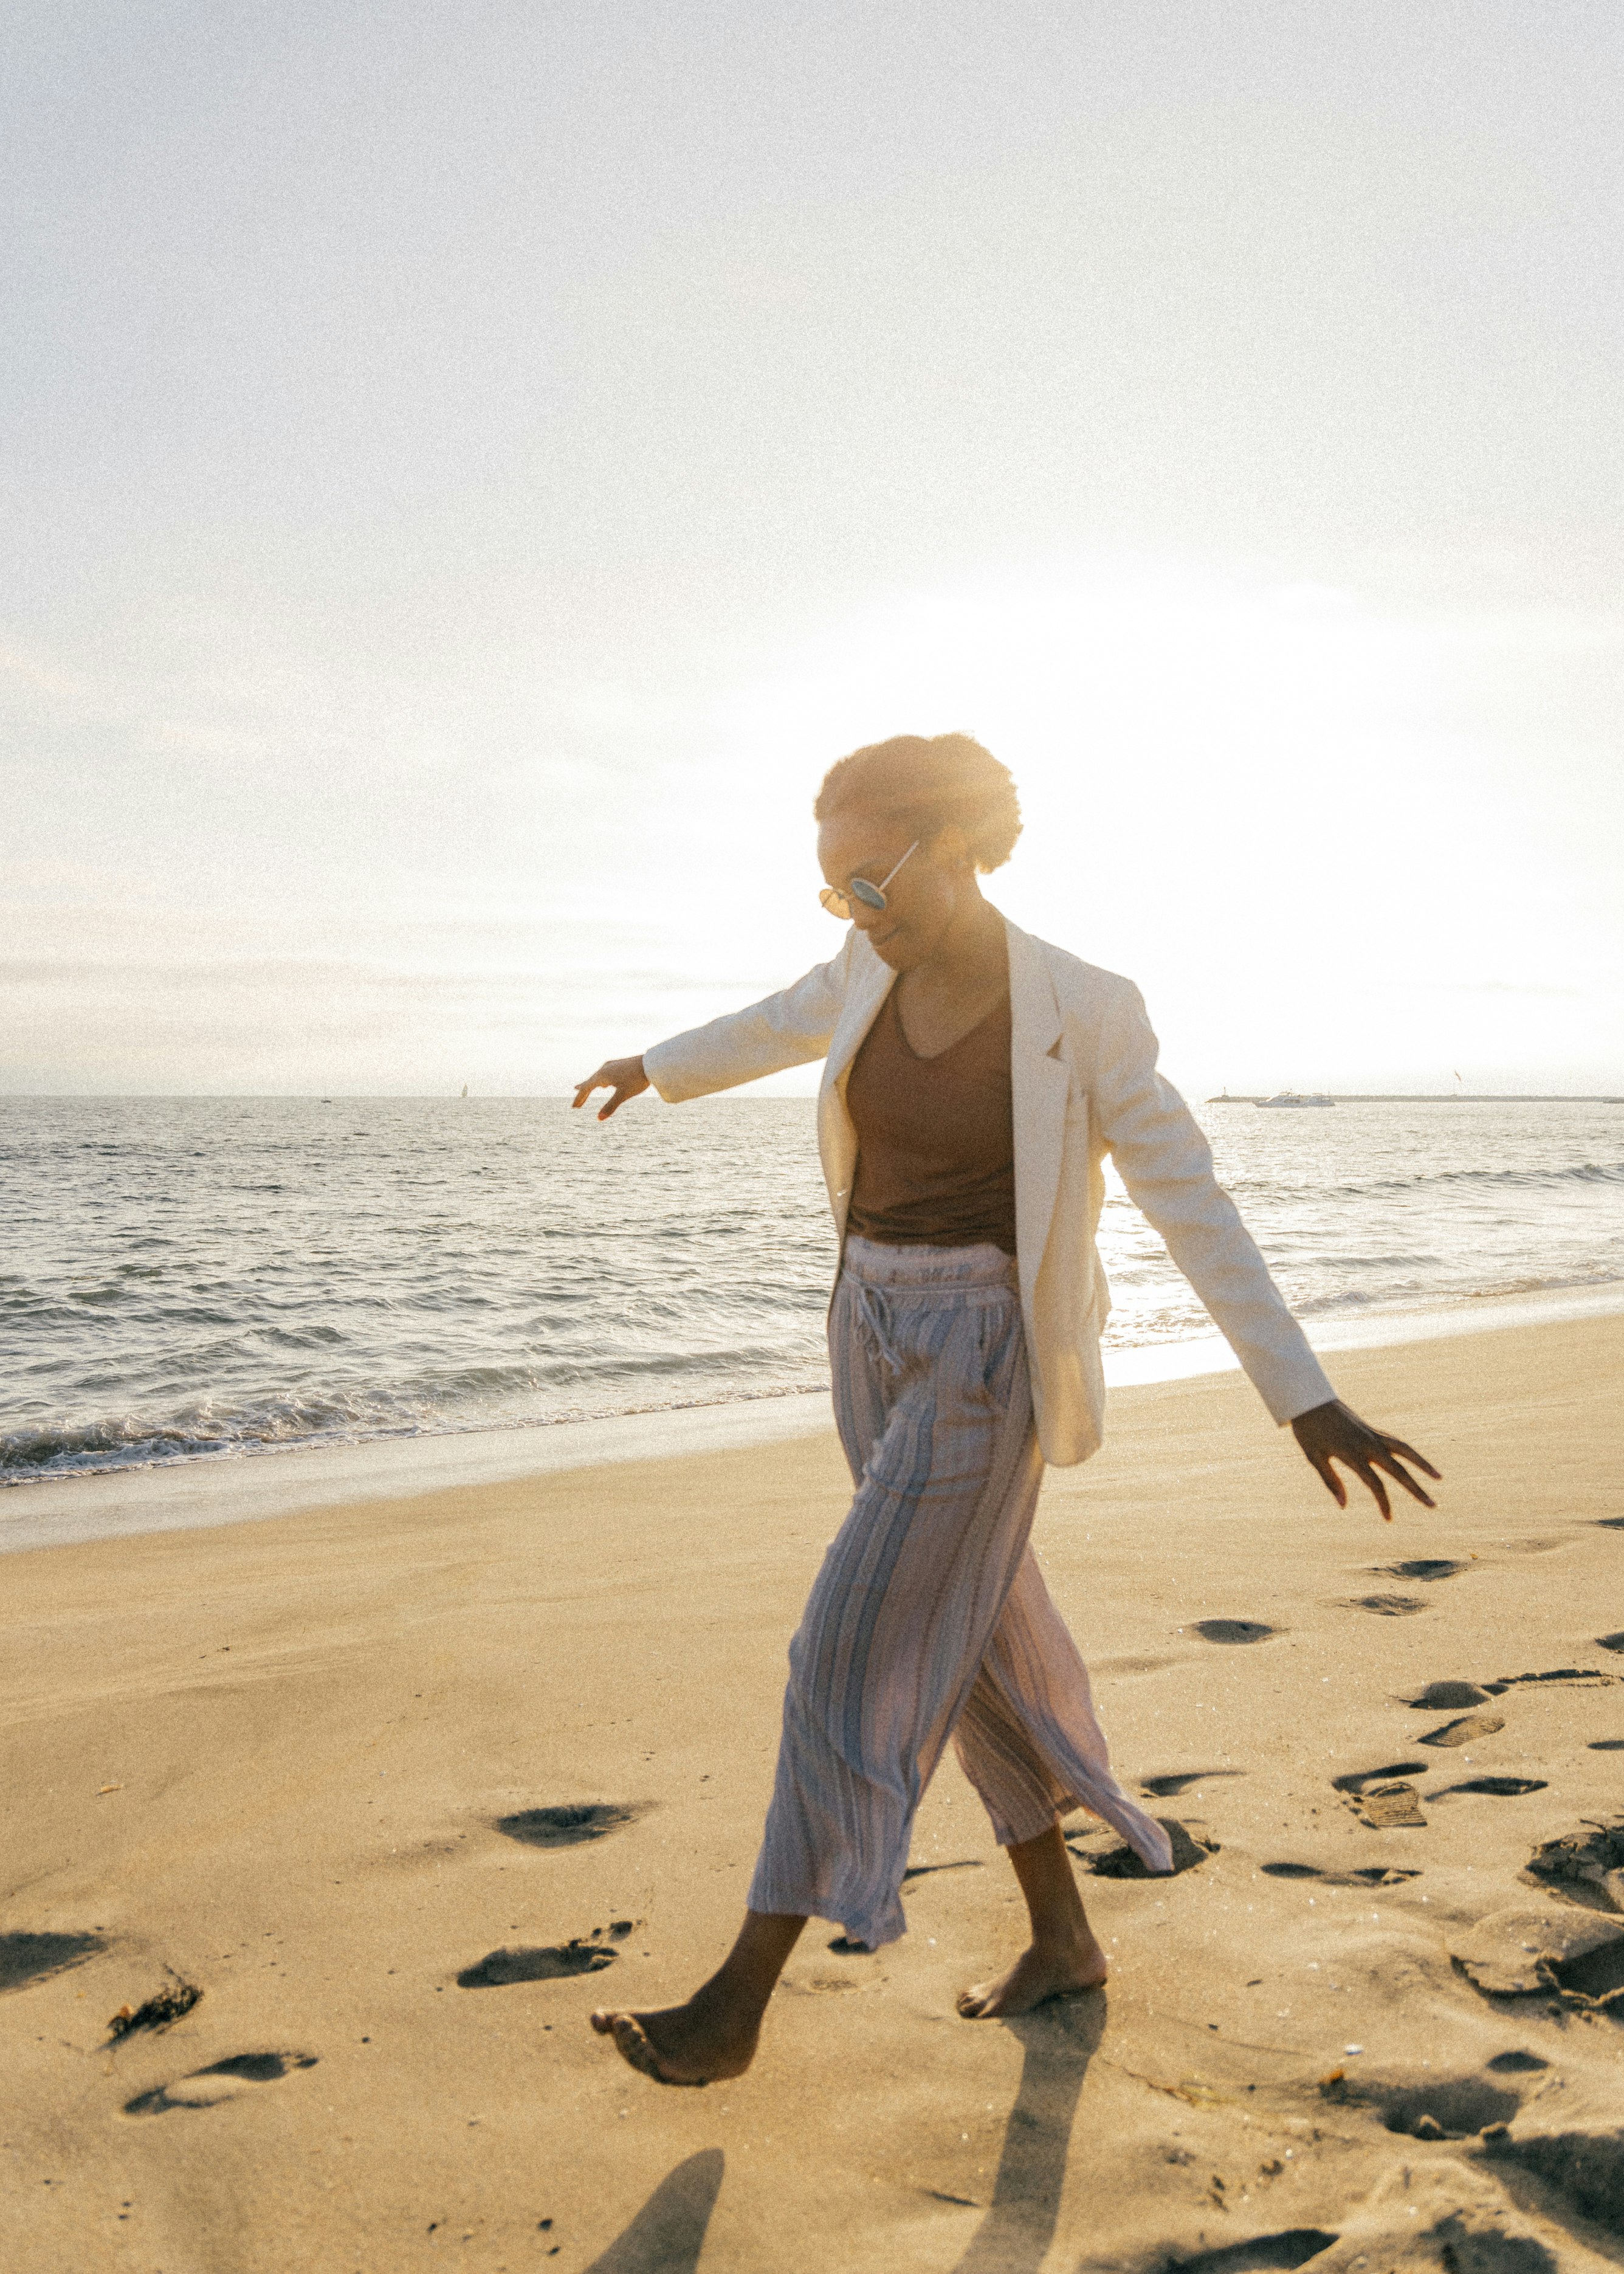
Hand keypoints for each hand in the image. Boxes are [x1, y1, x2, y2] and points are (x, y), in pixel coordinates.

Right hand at [572, 1055, 649, 1120]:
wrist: (651, 1063)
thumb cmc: (637, 1079)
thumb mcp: (623, 1095)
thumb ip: (610, 1106)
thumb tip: (598, 1119)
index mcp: (602, 1076)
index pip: (586, 1088)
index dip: (579, 1098)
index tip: (574, 1107)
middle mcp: (604, 1069)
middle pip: (590, 1082)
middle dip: (582, 1093)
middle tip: (576, 1104)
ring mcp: (612, 1066)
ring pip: (596, 1077)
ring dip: (589, 1085)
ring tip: (580, 1087)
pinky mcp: (619, 1065)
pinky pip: (604, 1074)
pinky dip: (599, 1081)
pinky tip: (604, 1083)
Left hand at [1290, 1399, 1440, 1521]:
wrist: (1310, 1399)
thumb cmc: (1308, 1430)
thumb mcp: (1314, 1457)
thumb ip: (1330, 1481)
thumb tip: (1344, 1506)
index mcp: (1352, 1453)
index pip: (1375, 1483)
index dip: (1384, 1502)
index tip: (1389, 1519)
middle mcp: (1368, 1443)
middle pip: (1398, 1470)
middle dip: (1416, 1489)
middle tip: (1433, 1506)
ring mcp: (1373, 1434)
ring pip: (1405, 1450)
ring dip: (1423, 1464)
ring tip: (1439, 1477)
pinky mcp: (1373, 1429)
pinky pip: (1396, 1442)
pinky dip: (1409, 1453)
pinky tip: (1417, 1462)